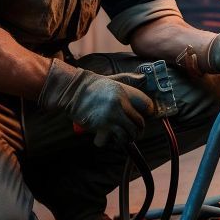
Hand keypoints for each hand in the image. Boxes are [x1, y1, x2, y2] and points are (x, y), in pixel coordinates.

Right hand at [38, 63, 153, 146]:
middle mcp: (120, 105)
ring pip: (128, 135)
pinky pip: (111, 141)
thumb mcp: (113, 80)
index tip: (143, 118)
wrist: (72, 91)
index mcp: (124, 93)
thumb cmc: (93, 86)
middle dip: (137, 131)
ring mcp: (110, 116)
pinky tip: (106, 138)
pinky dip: (109, 142)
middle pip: (139, 124)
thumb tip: (144, 77)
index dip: (147, 113)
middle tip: (132, 133)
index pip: (147, 106)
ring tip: (121, 138)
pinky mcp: (100, 126)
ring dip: (125, 139)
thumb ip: (129, 80)